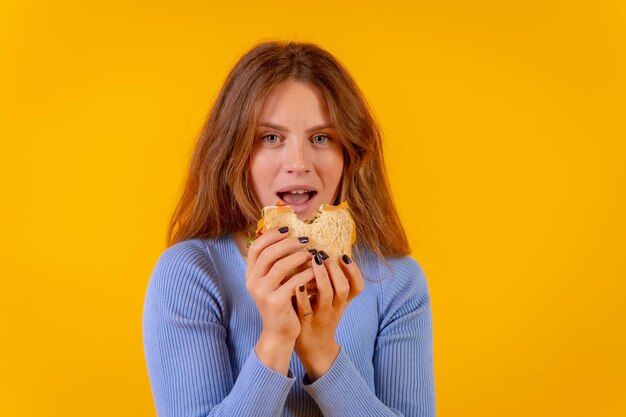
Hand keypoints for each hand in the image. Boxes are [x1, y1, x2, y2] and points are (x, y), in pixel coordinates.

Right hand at [245, 227, 314, 373]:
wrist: (280, 333)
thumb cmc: (280, 303)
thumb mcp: (273, 282)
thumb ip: (275, 264)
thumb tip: (288, 237)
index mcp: (250, 275)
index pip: (255, 248)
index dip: (271, 236)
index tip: (287, 230)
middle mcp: (252, 282)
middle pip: (268, 254)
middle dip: (288, 244)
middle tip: (304, 240)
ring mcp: (262, 293)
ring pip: (280, 266)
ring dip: (298, 257)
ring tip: (312, 254)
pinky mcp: (275, 303)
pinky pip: (293, 282)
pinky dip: (306, 274)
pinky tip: (315, 271)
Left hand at [293, 251, 363, 380]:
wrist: (314, 350)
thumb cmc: (321, 318)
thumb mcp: (333, 302)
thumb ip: (333, 282)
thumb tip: (327, 253)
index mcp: (343, 302)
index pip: (357, 287)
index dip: (354, 272)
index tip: (344, 256)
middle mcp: (335, 308)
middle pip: (342, 288)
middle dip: (335, 269)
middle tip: (323, 254)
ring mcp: (320, 316)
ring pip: (327, 295)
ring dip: (321, 276)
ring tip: (313, 260)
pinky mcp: (305, 322)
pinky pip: (305, 307)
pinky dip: (302, 294)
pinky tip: (297, 282)